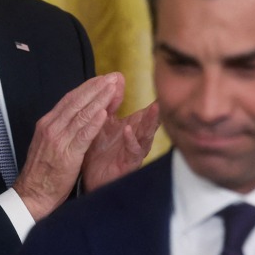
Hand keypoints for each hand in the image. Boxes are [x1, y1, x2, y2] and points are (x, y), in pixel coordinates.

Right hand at [13, 73, 122, 219]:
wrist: (32, 194)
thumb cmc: (43, 172)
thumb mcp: (50, 144)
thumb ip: (62, 129)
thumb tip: (78, 117)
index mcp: (47, 124)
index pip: (69, 100)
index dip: (87, 88)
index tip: (102, 79)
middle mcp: (51, 127)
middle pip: (76, 102)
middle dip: (96, 88)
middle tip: (113, 77)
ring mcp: (58, 140)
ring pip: (81, 114)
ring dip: (99, 100)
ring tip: (113, 89)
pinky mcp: (66, 154)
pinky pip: (82, 135)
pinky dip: (93, 123)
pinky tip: (104, 113)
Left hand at [81, 75, 159, 192]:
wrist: (88, 177)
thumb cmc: (98, 149)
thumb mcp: (104, 122)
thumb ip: (110, 102)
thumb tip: (117, 77)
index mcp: (133, 128)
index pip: (147, 113)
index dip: (155, 102)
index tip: (165, 88)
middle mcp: (137, 139)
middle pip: (151, 123)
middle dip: (157, 111)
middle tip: (163, 97)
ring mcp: (133, 152)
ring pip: (146, 136)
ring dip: (150, 123)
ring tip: (154, 109)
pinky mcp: (127, 164)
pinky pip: (132, 151)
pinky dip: (131, 140)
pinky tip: (128, 130)